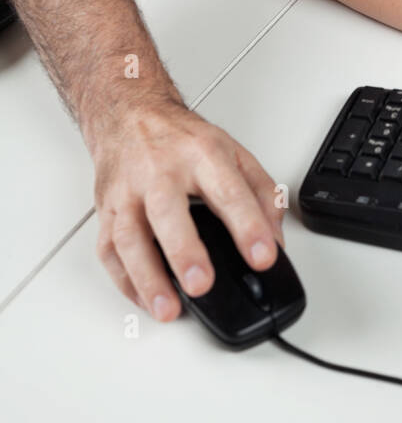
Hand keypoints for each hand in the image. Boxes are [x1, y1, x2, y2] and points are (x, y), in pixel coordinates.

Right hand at [90, 99, 285, 320]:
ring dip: (148, 277)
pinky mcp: (106, 210)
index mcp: (201, 155)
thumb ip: (261, 194)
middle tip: (201, 284)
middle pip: (168, 212)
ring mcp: (128, 192)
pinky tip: (144, 298)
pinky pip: (108, 251)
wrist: (130, 114)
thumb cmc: (181, 138)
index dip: (248, 226)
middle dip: (184, 251)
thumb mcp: (233, 152)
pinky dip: (125, 281)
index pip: (229, 191)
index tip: (263, 256)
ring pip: (129, 237)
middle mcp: (160, 171)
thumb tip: (274, 239)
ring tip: (168, 308)